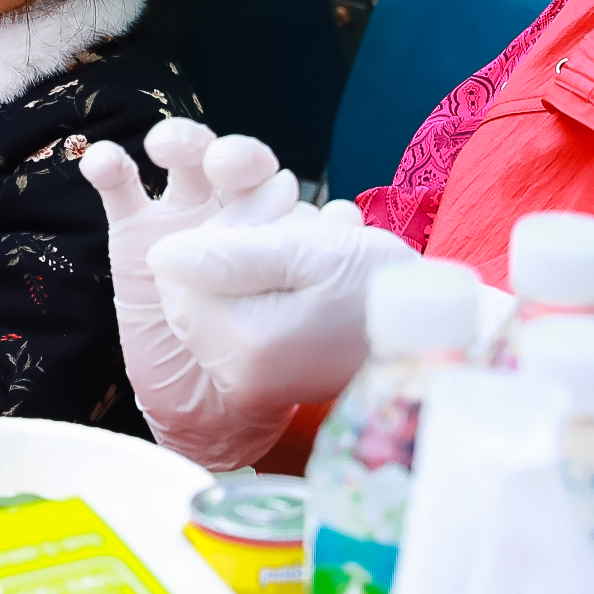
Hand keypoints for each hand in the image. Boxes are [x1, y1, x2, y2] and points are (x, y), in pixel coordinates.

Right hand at [83, 121, 306, 466]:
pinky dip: (109, 166)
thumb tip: (277, 185)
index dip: (269, 183)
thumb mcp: (283, 301)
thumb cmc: (265, 348)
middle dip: (229, 152)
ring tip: (167, 146)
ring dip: (177, 141)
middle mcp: (227, 209)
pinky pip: (119, 191)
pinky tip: (103, 161)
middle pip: (227, 159)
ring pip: (179, 162)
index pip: (271, 184)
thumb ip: (274, 249)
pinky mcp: (132, 235)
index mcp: (272, 221)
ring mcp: (177, 220)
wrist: (215, 402)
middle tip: (228, 165)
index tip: (280, 194)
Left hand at [149, 199, 423, 413]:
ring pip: (216, 296)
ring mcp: (252, 378)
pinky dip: (265, 284)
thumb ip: (232, 254)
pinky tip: (307, 270)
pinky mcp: (267, 374)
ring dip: (252, 259)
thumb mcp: (310, 252)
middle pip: (193, 287)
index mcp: (245, 344)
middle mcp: (239, 373)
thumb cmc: (381, 286)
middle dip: (233, 243)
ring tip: (311, 243)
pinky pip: (240, 314)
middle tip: (293, 220)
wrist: (436, 335)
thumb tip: (157, 255)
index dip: (215, 231)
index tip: (271, 215)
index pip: (178, 273)